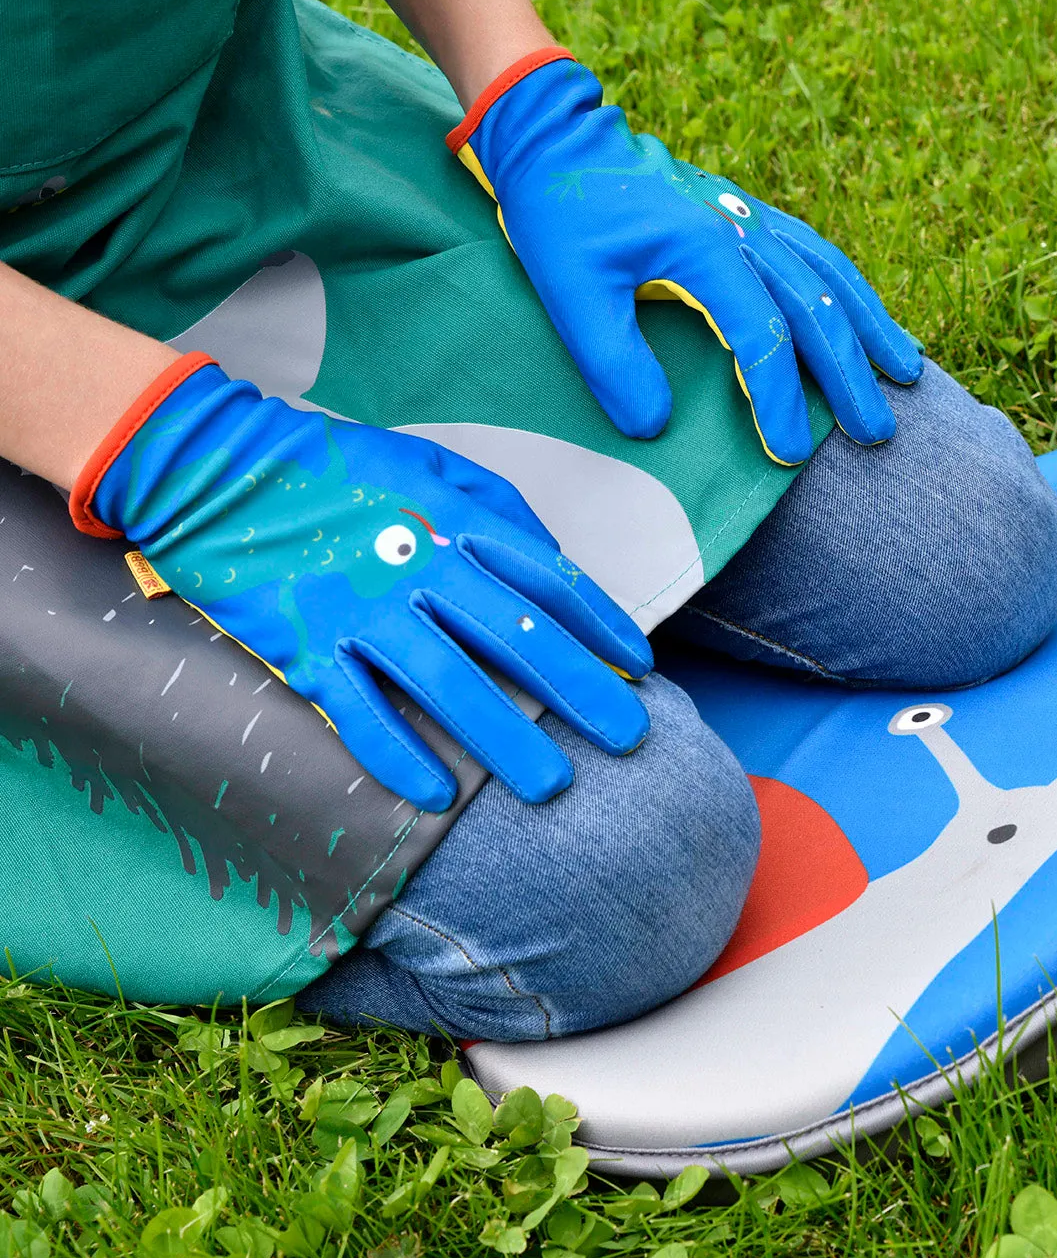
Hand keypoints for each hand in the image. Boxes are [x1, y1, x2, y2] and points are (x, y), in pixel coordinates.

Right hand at [71, 354, 652, 809]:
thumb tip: (554, 557)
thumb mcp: (430, 461)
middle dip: (581, 690)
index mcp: (454, 518)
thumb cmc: (336, 468)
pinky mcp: (306, 647)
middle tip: (631, 739)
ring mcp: (361, 610)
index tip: (641, 666)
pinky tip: (438, 796)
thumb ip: (498, 507)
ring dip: (505, 739)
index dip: (601, 624)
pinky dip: (398, 756)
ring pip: (448, 684)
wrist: (216, 470)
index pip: (547, 576)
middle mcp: (418, 565)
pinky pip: (360, 712)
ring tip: (553, 787)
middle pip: (517, 635)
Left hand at [448, 50, 923, 464]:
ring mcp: (750, 218)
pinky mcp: (746, 215)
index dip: (778, 400)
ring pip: (830, 276)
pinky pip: (816, 253)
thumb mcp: (570, 293)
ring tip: (906, 373)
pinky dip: (850, 289)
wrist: (558, 139)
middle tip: (877, 431)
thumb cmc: (560, 217)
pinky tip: (866, 315)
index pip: (762, 337)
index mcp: (707, 250)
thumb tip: (656, 427)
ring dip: (870, 327)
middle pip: (815, 309)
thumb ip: (612, 361)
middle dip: (849, 375)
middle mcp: (743, 231)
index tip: (788, 454)